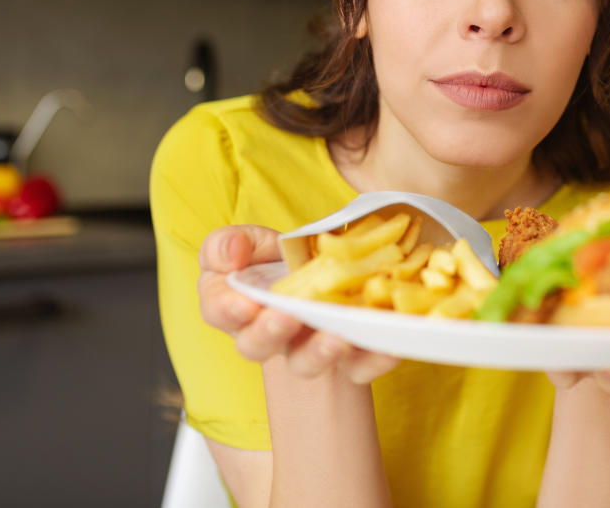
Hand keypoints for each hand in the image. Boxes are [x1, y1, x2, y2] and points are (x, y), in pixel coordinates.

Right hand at [198, 224, 400, 383]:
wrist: (324, 268)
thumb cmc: (276, 259)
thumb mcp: (250, 242)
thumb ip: (228, 244)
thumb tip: (230, 253)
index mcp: (235, 306)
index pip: (219, 311)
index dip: (229, 310)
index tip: (245, 304)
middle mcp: (269, 335)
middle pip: (258, 346)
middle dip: (272, 333)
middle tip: (288, 316)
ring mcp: (309, 348)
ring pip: (306, 363)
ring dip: (320, 353)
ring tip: (337, 336)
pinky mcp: (348, 357)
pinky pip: (359, 367)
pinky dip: (374, 359)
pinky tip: (389, 348)